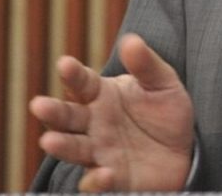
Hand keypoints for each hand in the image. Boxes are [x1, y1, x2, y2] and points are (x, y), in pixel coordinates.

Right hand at [28, 34, 194, 191]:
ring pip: (74, 149)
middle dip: (53, 111)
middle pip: (67, 117)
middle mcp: (93, 124)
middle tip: (39, 105)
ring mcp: (99, 153)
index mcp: (101, 95)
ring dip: (61, 146)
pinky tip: (102, 174)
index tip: (65, 63)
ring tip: (49, 141)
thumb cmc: (165, 112)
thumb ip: (146, 64)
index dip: (73, 74)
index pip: (82, 82)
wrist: (183, 151)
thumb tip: (131, 40)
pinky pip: (96, 183)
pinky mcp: (111, 180)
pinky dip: (95, 181)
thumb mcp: (163, 83)